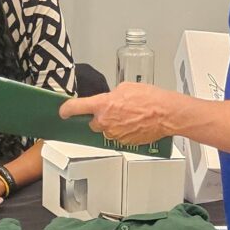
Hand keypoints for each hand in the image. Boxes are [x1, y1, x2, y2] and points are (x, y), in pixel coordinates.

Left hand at [58, 82, 178, 143]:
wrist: (166, 114)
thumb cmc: (150, 99)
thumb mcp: (126, 87)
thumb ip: (111, 95)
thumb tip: (108, 99)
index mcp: (103, 104)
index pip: (76, 107)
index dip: (66, 109)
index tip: (63, 111)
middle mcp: (105, 121)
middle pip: (92, 122)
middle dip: (99, 117)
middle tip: (114, 109)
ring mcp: (113, 134)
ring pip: (105, 130)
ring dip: (112, 124)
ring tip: (129, 115)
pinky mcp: (123, 142)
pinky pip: (117, 136)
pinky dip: (122, 131)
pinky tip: (134, 123)